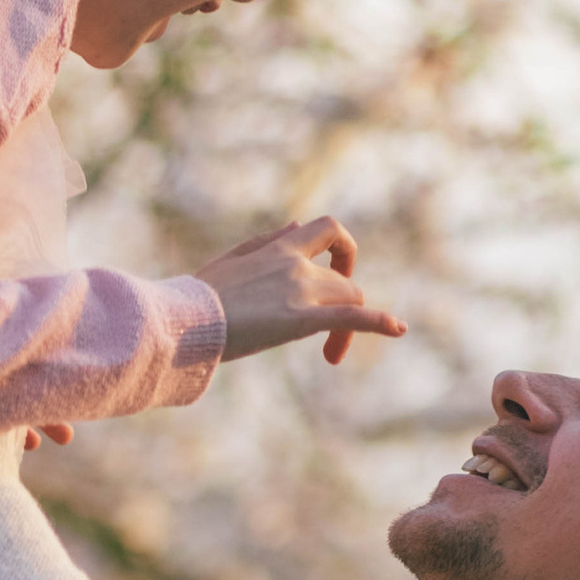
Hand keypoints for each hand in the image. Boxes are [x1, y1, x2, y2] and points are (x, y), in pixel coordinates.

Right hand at [197, 217, 405, 367]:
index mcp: (276, 247)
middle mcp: (294, 263)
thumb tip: (295, 223)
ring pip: (348, 299)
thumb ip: (265, 242)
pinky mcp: (300, 320)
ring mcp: (299, 290)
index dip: (341, 250)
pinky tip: (398, 329)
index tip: (334, 274)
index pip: (325, 230)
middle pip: (343, 280)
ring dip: (349, 326)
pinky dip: (379, 321)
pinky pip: (351, 317)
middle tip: (328, 343)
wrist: (181, 320)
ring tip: (331, 355)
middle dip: (344, 306)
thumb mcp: (231, 261)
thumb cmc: (197, 298)